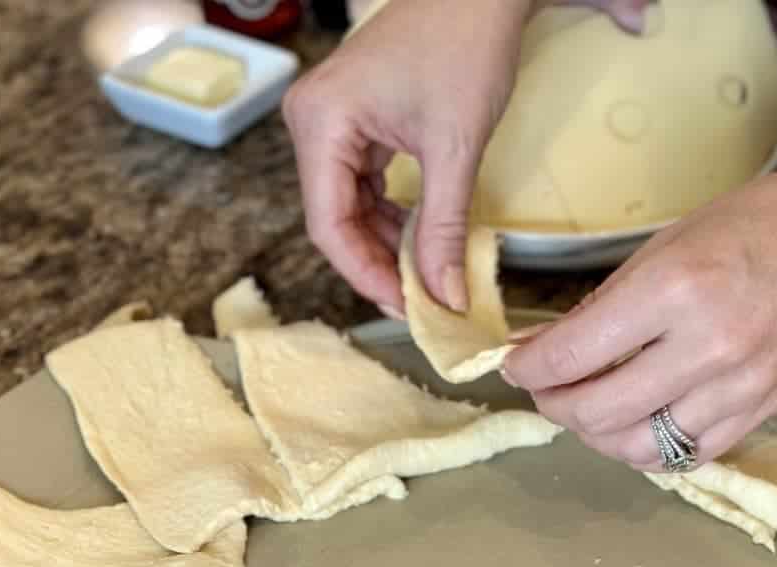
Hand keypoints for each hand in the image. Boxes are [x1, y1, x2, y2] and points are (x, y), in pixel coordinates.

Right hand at [284, 0, 652, 314]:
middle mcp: (312, 123)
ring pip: (349, 210)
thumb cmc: (464, 46)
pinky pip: (364, 188)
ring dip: (388, 246)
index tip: (407, 310)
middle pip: (334, 221)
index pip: (329, 225)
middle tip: (421, 303)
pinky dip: (393, 219)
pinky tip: (421, 241)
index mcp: (320, 122)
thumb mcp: (455, 148)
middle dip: (379, 266)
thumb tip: (445, 297)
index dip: (367, 276)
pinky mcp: (354, 125)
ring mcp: (330, 123)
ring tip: (427, 278)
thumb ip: (444, 228)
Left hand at [503, 123, 776, 469]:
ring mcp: (737, 391)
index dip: (528, 367)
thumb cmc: (769, 222)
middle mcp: (706, 349)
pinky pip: (683, 456)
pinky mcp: (758, 415)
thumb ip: (606, 304)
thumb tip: (545, 345)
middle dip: (552, 404)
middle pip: (595, 412)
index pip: (573, 354)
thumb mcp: (673, 241)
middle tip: (544, 387)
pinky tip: (635, 422)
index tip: (514, 364)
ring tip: (585, 407)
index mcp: (676, 290)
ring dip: (594, 435)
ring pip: (635, 448)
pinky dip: (645, 448)